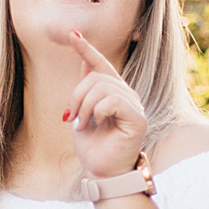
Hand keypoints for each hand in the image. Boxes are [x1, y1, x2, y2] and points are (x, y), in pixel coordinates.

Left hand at [66, 30, 149, 179]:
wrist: (102, 173)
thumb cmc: (93, 148)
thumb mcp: (82, 114)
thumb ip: (85, 91)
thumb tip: (84, 62)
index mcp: (114, 93)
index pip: (101, 65)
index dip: (87, 50)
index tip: (73, 35)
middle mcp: (127, 95)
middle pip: (96, 77)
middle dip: (77, 96)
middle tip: (71, 119)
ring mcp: (134, 106)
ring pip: (102, 88)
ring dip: (84, 108)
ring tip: (81, 126)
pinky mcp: (137, 119)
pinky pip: (113, 101)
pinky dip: (98, 112)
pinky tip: (95, 125)